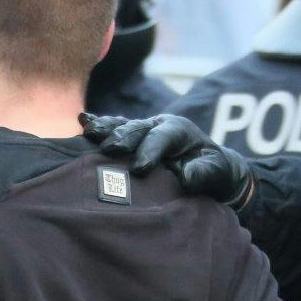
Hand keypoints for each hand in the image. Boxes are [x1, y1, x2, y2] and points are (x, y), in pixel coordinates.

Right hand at [81, 112, 254, 206]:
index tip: (140, 168)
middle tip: (109, 150)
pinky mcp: (132, 139)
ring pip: (122, 125)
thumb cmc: (215, 172)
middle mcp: (158, 125)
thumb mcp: (217, 173)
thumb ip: (204, 174)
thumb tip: (186, 178)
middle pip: (138, 128)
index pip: (162, 137)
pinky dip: (99, 125)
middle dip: (123, 138)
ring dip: (106, 129)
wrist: (210, 170)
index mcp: (179, 130)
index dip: (150, 150)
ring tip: (89, 132)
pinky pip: (114, 128)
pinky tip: (82, 122)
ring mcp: (143, 130)